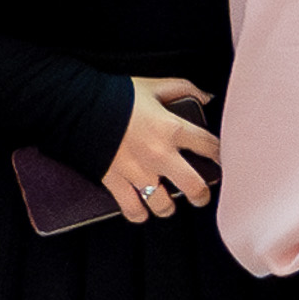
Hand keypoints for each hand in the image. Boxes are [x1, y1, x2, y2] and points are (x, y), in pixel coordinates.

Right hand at [102, 74, 217, 221]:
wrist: (78, 106)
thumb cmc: (115, 95)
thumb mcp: (153, 86)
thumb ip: (183, 89)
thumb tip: (206, 97)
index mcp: (172, 129)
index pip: (209, 148)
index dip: (220, 156)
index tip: (221, 161)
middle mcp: (160, 155)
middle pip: (195, 186)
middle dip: (201, 194)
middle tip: (200, 195)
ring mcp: (138, 172)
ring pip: (164, 204)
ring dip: (168, 206)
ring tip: (167, 204)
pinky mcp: (117, 182)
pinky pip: (133, 209)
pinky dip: (139, 213)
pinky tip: (142, 210)